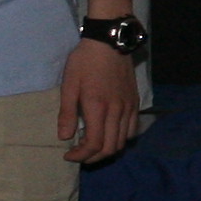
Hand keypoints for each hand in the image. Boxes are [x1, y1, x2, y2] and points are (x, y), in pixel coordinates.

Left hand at [57, 40, 139, 163]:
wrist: (109, 42)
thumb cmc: (85, 62)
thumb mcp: (69, 85)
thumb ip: (67, 113)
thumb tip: (65, 137)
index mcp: (97, 108)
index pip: (94, 144)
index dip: (81, 155)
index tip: (69, 155)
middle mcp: (116, 111)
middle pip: (110, 147)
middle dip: (93, 157)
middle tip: (80, 155)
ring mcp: (128, 108)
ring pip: (123, 141)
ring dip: (107, 150)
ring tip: (94, 146)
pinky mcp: (135, 103)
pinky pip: (132, 129)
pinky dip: (121, 139)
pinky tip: (110, 133)